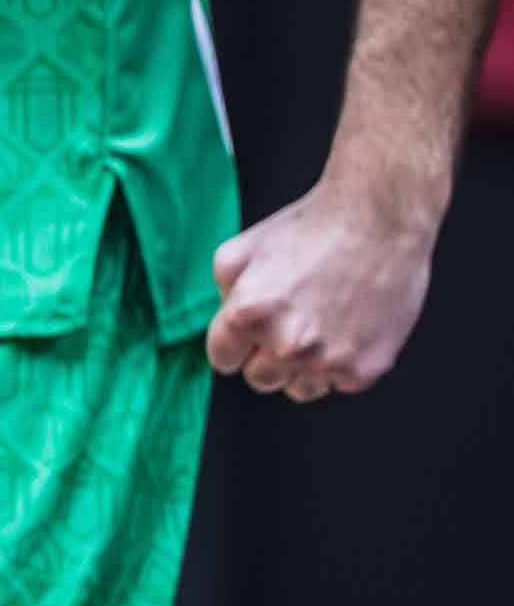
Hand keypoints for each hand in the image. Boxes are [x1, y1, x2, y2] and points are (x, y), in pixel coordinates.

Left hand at [206, 171, 437, 400]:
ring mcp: (326, 360)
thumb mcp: (243, 248)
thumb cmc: (312, 226)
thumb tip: (228, 326)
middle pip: (259, 378)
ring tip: (322, 325)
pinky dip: (343, 362)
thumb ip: (224, 293)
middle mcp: (284, 344)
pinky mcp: (364, 368)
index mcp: (246, 316)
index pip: (223, 359)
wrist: (381, 216)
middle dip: (267, 355)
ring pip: (300, 389)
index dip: (236, 343)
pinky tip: (351, 326)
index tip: (252, 330)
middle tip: (293, 320)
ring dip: (304, 366)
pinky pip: (340, 382)